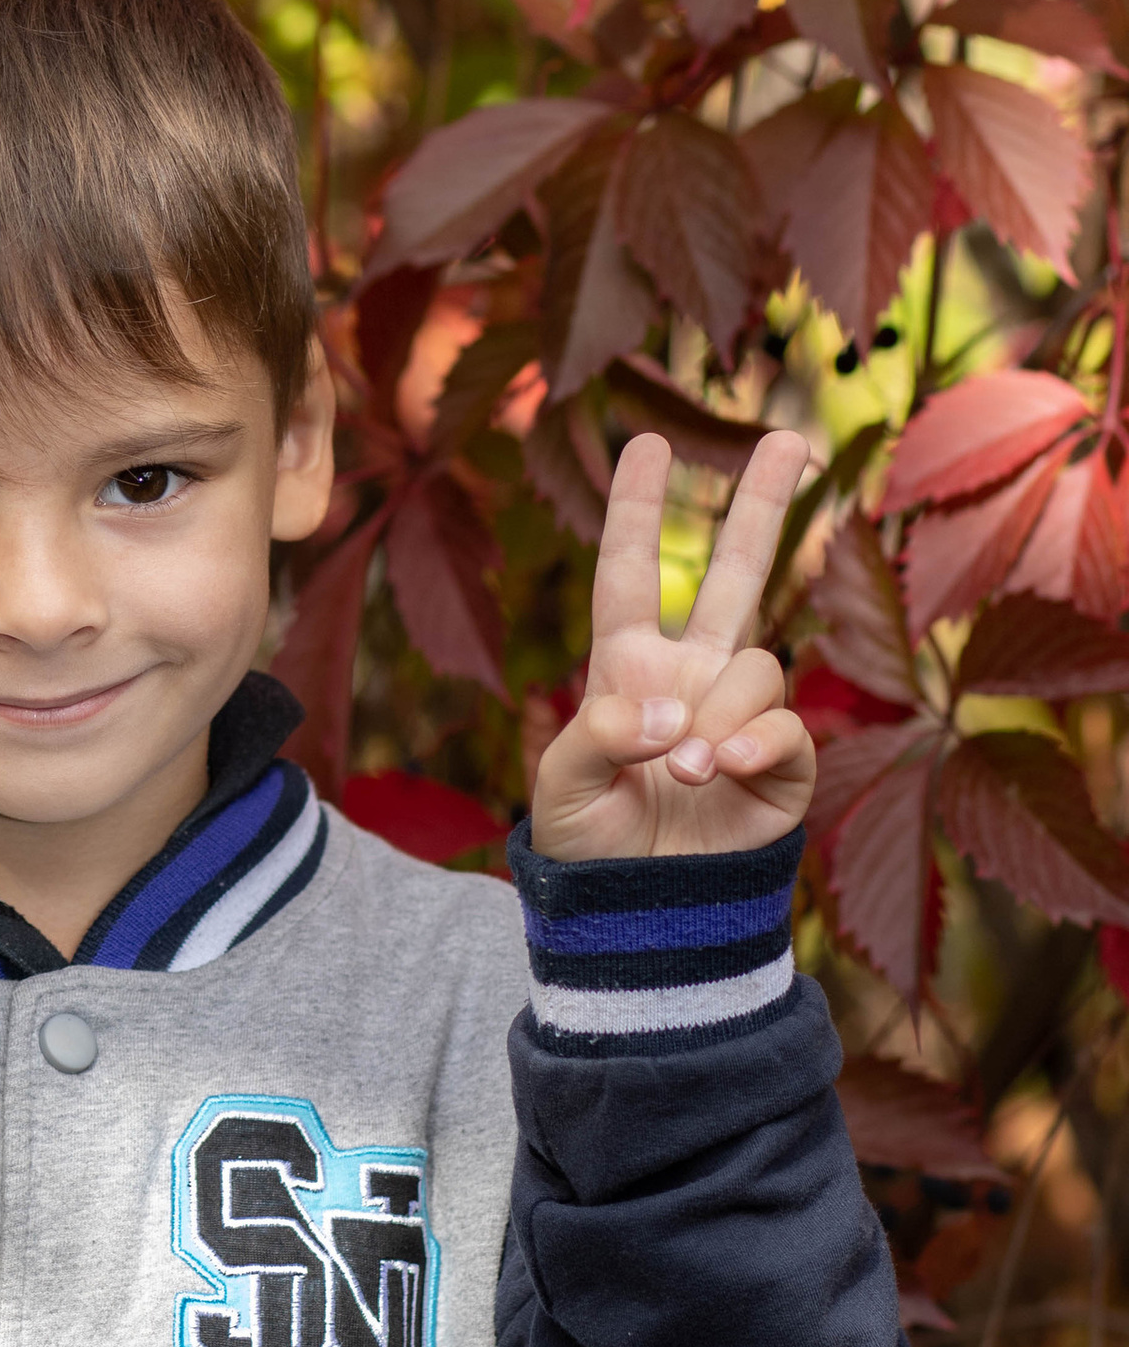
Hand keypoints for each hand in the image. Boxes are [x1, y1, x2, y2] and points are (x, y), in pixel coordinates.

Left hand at [531, 430, 814, 861]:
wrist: (635, 912)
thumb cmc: (587, 845)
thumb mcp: (560, 787)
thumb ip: (598, 737)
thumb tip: (673, 716)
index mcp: (626, 669)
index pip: (629, 575)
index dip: (635, 511)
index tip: (645, 442)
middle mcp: (691, 678)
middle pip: (737, 577)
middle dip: (763, 506)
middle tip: (788, 434)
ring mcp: (740, 717)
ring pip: (756, 668)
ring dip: (721, 712)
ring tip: (686, 770)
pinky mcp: (783, 766)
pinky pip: (785, 728)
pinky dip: (756, 742)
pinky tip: (723, 768)